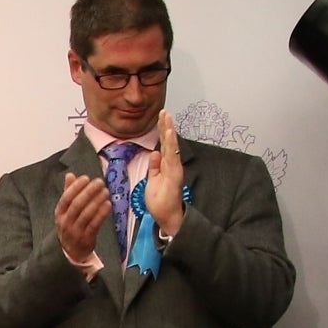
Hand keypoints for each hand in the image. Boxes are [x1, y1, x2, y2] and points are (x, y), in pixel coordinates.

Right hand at [56, 173, 111, 266]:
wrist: (70, 252)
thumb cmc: (70, 226)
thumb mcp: (65, 211)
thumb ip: (68, 192)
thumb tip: (70, 175)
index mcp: (59, 213)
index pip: (66, 198)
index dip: (76, 187)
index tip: (86, 178)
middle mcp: (66, 222)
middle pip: (77, 205)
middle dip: (89, 192)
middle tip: (100, 182)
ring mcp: (76, 231)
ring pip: (87, 214)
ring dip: (97, 201)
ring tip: (106, 191)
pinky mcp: (86, 238)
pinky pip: (95, 224)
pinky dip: (102, 213)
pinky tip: (108, 204)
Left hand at [142, 112, 184, 235]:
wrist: (166, 216)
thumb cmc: (160, 201)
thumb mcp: (153, 180)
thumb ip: (154, 167)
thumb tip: (154, 153)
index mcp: (166, 165)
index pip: (164, 145)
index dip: (162, 132)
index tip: (161, 118)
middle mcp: (172, 165)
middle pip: (169, 142)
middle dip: (166, 126)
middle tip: (164, 111)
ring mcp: (174, 169)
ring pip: (172, 146)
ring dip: (169, 131)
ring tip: (167, 117)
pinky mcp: (174, 174)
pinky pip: (173, 156)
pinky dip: (171, 144)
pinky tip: (170, 133)